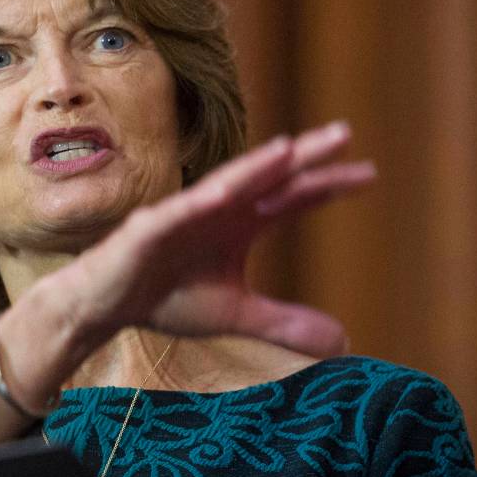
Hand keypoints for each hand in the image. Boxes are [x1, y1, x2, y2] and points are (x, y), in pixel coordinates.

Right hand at [71, 120, 375, 358]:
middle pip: (268, 178)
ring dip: (256, 167)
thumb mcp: (237, 313)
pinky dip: (201, 202)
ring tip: (288, 150)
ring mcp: (185, 213)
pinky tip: (225, 194)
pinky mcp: (151, 228)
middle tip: (344, 134)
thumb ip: (285, 322)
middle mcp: (219, 209)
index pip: (292, 197)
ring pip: (226, 185)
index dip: (328, 185)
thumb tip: (344, 343)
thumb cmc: (168, 297)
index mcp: (241, 223)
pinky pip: (178, 212)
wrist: (108, 303)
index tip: (369, 174)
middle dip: (304, 156)